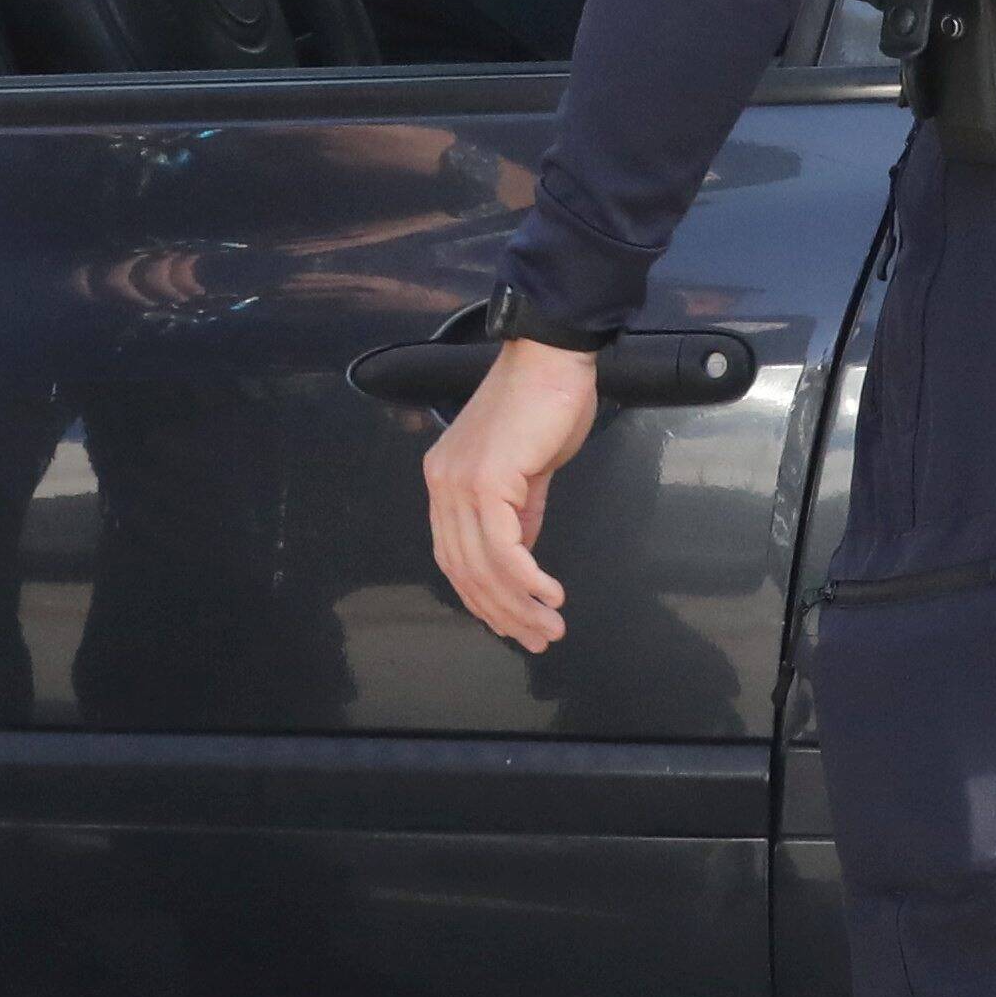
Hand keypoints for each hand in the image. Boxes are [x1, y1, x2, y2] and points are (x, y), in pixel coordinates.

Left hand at [424, 335, 601, 650]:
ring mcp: (460, 482)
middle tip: (540, 638)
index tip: (515, 625)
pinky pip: (503, 546)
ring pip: (484, 565)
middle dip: (504, 613)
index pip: (455, 557)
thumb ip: (518, 515)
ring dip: (520, 605)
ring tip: (551, 627)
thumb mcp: (526, 470)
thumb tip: (521, 559)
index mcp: (446, 481)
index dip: (484, 598)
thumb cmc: (544, 405)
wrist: (552, 357)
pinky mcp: (487, 479)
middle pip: (466, 569)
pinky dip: (526, 579)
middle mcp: (443, 484)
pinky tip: (550, 595)